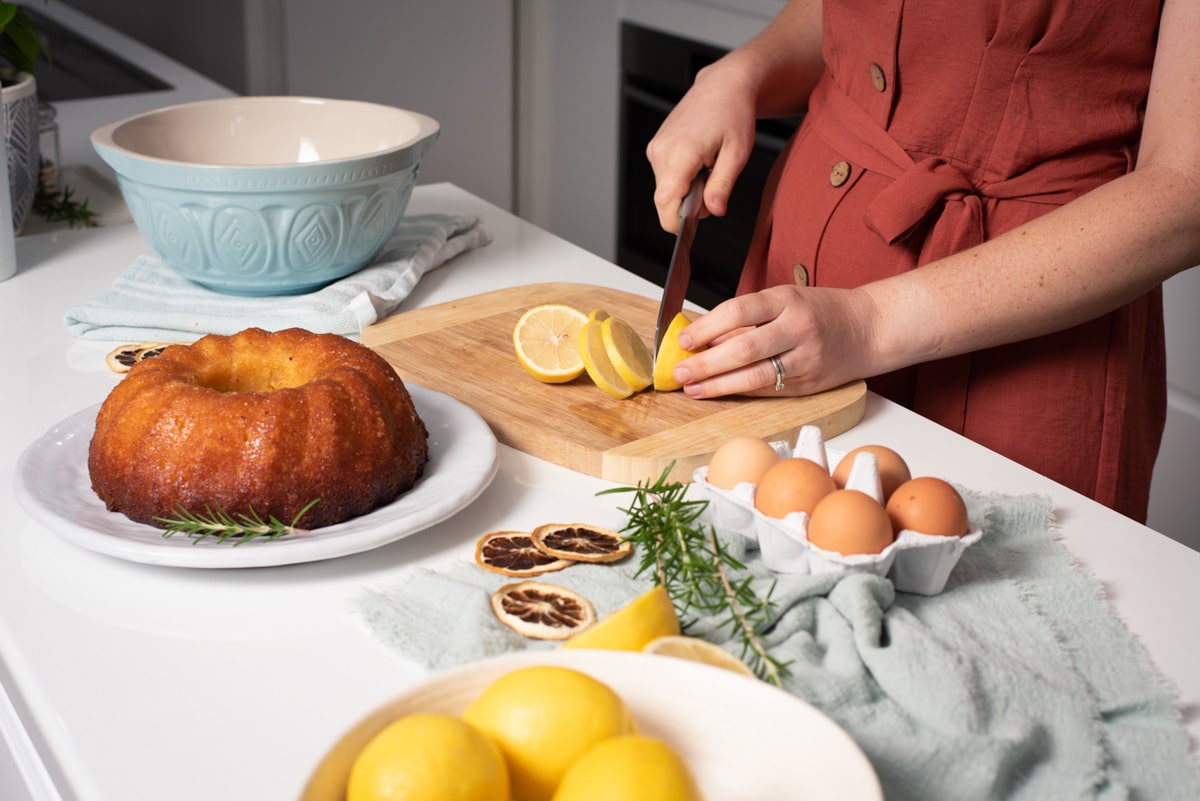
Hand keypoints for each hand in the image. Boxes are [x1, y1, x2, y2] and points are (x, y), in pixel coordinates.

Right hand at [645, 62, 758, 231]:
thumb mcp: (738, 154)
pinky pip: (664, 176)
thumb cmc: (733, 114)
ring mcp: (656, 147)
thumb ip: (722, 186)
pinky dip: (681, 178)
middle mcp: (662, 149)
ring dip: (685, 190)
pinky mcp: (656, 146)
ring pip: (664, 188)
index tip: (687, 232)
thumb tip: (713, 211)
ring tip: (707, 168)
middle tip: (713, 187)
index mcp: (682, 152)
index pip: (665, 200)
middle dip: (686, 205)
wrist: (723, 86)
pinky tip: (698, 161)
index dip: (674, 222)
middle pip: (665, 199)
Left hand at [671, 285, 880, 397]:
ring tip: (692, 388)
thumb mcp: (785, 300)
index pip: (739, 311)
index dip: (707, 327)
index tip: (684, 340)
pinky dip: (740, 392)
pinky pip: (769, 390)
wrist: (868, 328)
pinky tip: (719, 392)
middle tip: (680, 372)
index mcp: (787, 300)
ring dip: (718, 385)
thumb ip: (748, 316)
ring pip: (755, 376)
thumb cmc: (820, 311)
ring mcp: (806, 358)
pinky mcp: (809, 384)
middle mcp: (798, 328)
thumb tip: (703, 336)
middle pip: (744, 349)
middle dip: (706, 363)